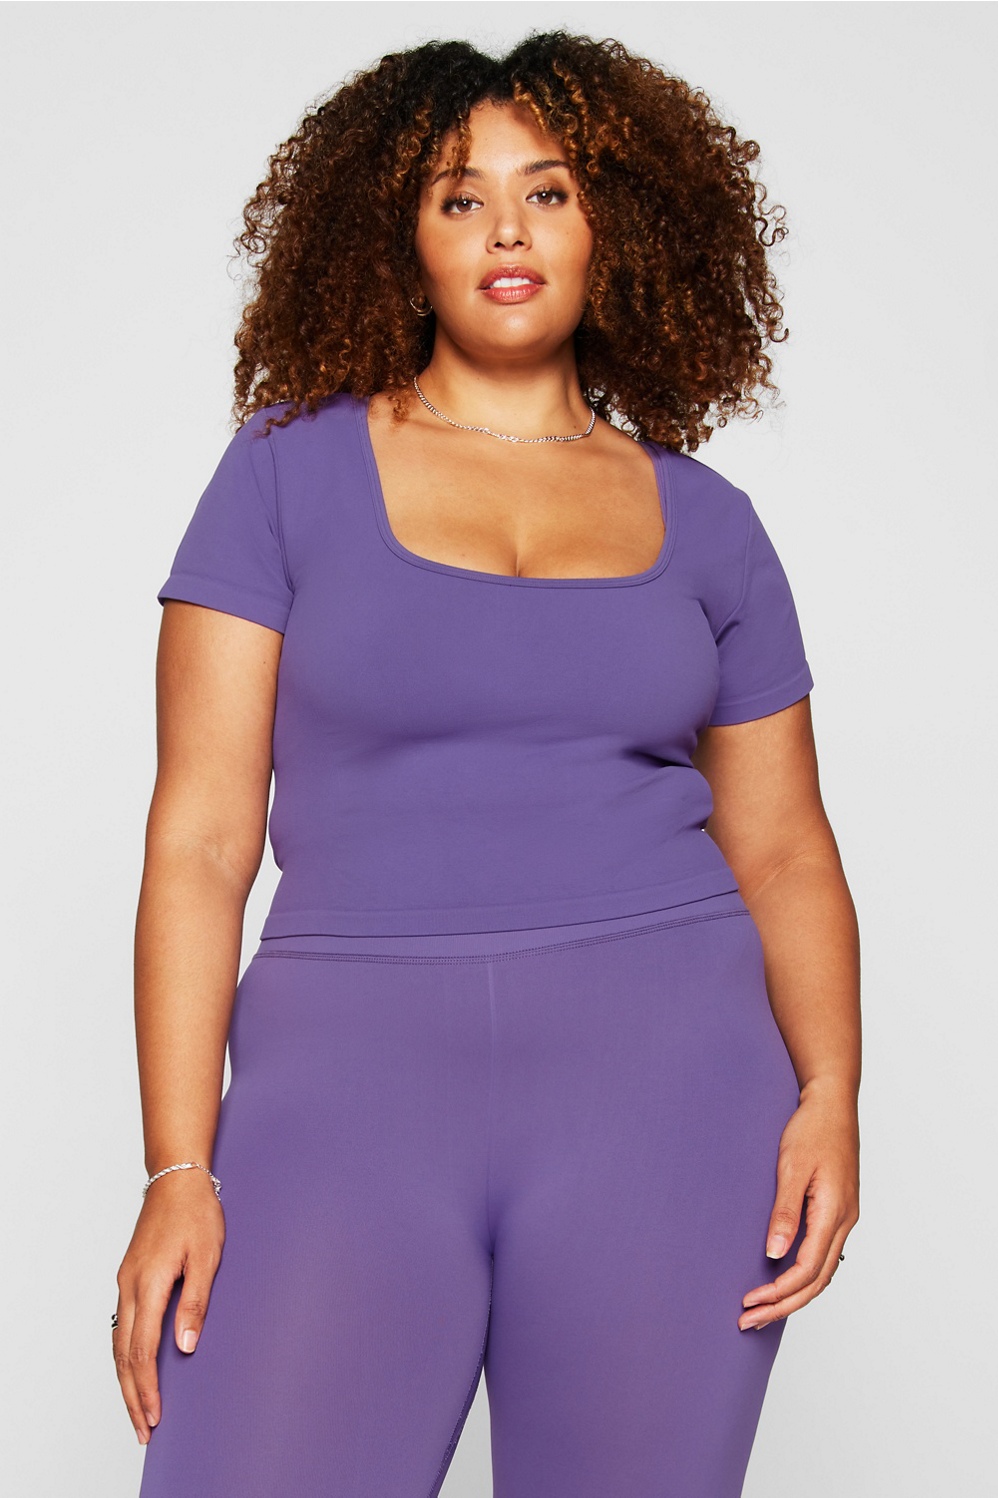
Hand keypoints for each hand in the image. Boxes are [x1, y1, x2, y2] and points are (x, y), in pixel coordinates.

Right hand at [113, 1170, 224, 1442]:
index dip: (148, 1387)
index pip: (143, 1349)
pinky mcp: (128, 1277)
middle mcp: (129, 1286)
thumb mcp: (207, 1256)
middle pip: (123, 1355)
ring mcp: (125, 1282)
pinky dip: (124, 1356)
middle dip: (132, 1395)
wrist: (177, 1180)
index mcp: (148, 1283)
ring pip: (117, 1343)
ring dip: (126, 1380)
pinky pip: (119, 1326)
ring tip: (137, 1410)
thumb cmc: (197, 1214)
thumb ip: (195, 1303)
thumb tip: (185, 1348)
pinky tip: (132, 1370)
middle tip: (143, 1430)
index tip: (154, 1416)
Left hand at [738, 1080, 858, 1330]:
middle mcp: (844, 1221)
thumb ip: (784, 1212)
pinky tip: (783, 1280)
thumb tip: (774, 1254)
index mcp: (834, 1212)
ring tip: (762, 1311)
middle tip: (749, 1321)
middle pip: (817, 1281)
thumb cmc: (812, 1129)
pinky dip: (803, 1276)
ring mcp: (844, 1218)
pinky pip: (823, 1255)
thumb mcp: (792, 1167)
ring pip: (823, 1272)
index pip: (808, 1269)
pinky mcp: (838, 1211)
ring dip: (793, 1295)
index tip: (750, 1304)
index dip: (779, 1292)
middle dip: (783, 1305)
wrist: (833, 1103)